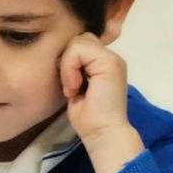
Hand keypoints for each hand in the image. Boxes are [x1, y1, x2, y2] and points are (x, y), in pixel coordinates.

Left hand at [61, 34, 144, 172]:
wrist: (102, 133)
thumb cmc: (88, 118)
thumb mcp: (76, 86)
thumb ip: (74, 68)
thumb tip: (60, 55)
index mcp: (104, 64)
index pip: (80, 45)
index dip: (69, 62)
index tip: (70, 87)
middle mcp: (111, 58)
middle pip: (79, 39)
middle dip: (68, 61)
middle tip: (71, 86)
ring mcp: (112, 59)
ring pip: (77, 42)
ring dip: (68, 65)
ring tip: (73, 87)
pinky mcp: (109, 62)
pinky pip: (78, 49)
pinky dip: (70, 68)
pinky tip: (75, 87)